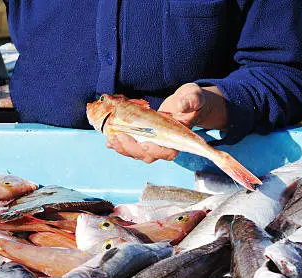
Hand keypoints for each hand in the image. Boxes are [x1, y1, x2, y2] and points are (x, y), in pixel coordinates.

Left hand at [105, 83, 227, 162]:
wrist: (185, 103)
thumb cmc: (191, 101)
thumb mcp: (193, 97)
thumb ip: (189, 101)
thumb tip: (181, 106)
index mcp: (177, 140)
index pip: (166, 152)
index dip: (154, 151)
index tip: (144, 143)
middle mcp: (163, 146)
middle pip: (145, 155)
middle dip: (130, 148)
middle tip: (119, 135)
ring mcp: (151, 144)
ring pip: (134, 152)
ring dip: (120, 146)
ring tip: (110, 135)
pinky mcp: (141, 139)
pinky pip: (128, 145)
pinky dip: (117, 143)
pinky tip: (108, 138)